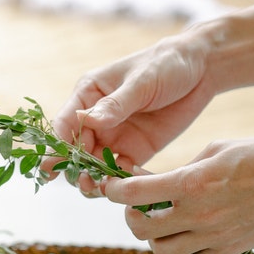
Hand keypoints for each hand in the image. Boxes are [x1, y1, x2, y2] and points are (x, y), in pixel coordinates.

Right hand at [42, 32, 216, 193]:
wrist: (203, 69)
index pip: (65, 124)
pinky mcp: (135, 151)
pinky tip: (126, 189)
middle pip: (76, 150)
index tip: (51, 168)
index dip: (56, 147)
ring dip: (93, 180)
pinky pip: (120, 172)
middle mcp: (96, 119)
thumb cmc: (167, 63)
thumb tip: (88, 121)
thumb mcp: (142, 81)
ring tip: (99, 189)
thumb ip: (116, 104)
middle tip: (84, 182)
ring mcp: (114, 137)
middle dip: (76, 169)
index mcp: (89, 95)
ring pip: (94, 166)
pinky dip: (119, 183)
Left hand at [102, 137, 253, 253]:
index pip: (134, 194)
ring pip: (161, 251)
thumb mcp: (215, 149)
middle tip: (139, 206)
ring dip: (155, 237)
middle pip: (141, 227)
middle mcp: (198, 214)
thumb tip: (154, 182)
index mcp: (191, 182)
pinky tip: (188, 240)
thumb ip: (182, 169)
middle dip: (132, 215)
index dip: (115, 190)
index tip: (113, 187)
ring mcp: (213, 237)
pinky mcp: (229, 251)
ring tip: (164, 223)